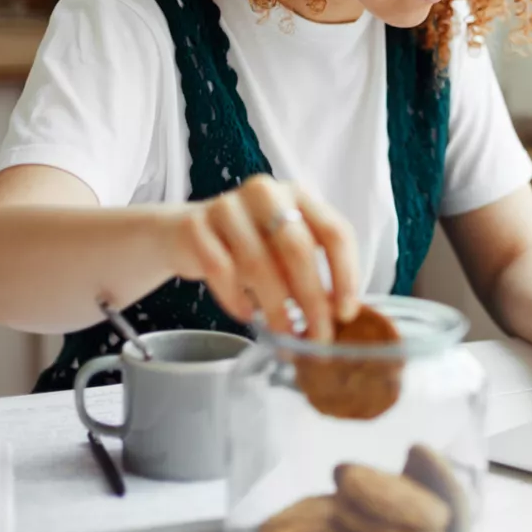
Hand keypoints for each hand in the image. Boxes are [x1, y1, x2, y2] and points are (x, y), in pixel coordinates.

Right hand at [166, 174, 360, 341]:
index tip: (345, 313)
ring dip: (276, 308)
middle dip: (312, 300)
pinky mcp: (196, 226)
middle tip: (317, 337)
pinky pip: (220, 270)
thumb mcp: (286, 250)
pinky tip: (247, 315)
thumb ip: (314, 271)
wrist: (186, 233)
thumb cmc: (251, 244)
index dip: (345, 275)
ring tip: (284, 335)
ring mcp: (228, 206)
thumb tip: (338, 316)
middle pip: (298, 250)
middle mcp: (267, 193)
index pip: (335, 233)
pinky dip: (236, 299)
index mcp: (300, 195)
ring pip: (258, 264)